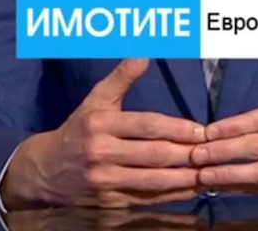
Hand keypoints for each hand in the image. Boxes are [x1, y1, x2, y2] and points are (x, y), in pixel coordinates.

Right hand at [0, 58, 206, 208]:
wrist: (45, 171)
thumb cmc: (78, 130)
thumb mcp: (95, 101)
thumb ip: (121, 78)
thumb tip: (143, 54)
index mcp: (100, 124)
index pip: (147, 125)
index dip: (178, 129)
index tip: (202, 131)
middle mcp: (101, 153)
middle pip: (154, 155)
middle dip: (187, 154)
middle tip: (211, 152)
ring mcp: (105, 182)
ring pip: (154, 181)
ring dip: (185, 178)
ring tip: (208, 173)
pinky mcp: (109, 203)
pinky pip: (147, 200)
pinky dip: (172, 196)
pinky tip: (190, 189)